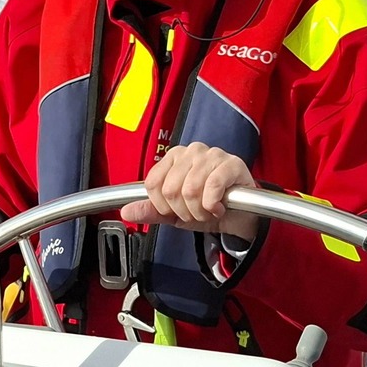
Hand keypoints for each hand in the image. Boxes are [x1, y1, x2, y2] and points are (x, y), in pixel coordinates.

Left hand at [120, 143, 260, 240]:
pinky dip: (213, 206)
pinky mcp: (232, 164)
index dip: (163, 206)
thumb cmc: (206, 207)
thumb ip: (151, 211)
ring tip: (209, 210)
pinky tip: (220, 207)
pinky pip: (212, 188)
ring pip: (190, 190)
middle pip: (170, 190)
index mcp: (172, 157)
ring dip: (200, 211)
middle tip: (197, 212)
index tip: (177, 210)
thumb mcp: (174, 213)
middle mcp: (191, 151)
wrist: (240, 215)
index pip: (152, 184)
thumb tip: (126, 212)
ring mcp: (212, 155)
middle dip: (184, 211)